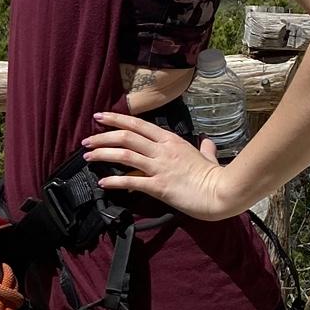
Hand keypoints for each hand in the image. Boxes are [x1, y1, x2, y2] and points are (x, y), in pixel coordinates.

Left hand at [83, 112, 241, 220]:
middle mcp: (162, 150)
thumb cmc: (216, 176)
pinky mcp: (159, 186)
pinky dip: (114, 181)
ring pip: (124, 154)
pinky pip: (131, 181)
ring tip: (87, 157)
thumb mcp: (208, 156)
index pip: (138, 124)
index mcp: (170, 141)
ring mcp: (160, 167)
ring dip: (102, 154)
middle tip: (86, 140)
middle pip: (126, 136)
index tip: (99, 116)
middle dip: (102, 136)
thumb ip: (205, 148)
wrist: (224, 193)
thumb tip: (208, 143)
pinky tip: (103, 183)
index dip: (116, 119)